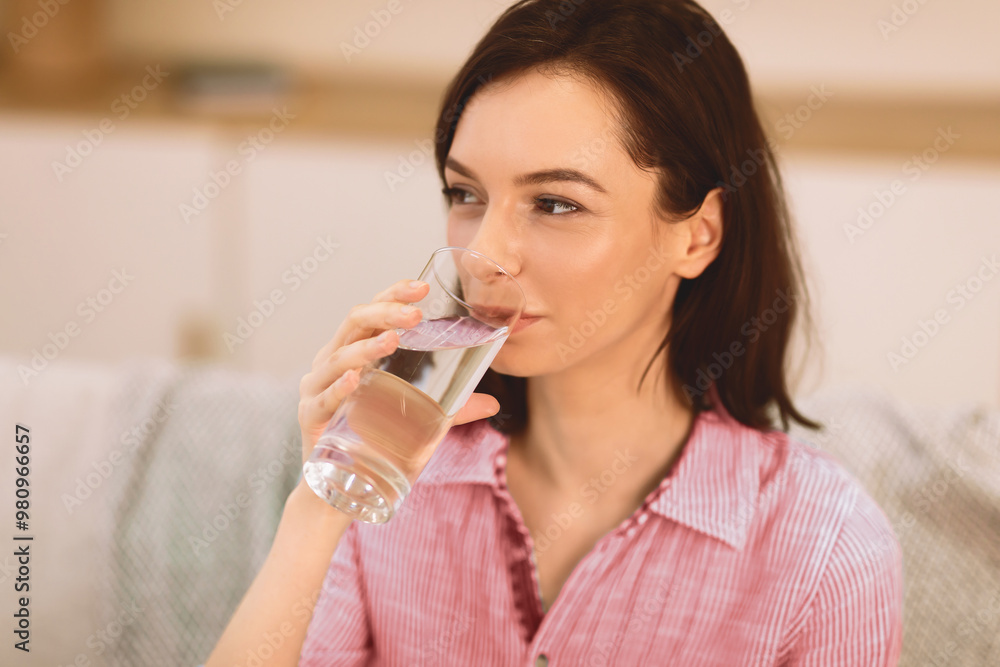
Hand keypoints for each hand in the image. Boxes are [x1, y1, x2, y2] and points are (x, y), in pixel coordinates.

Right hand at [296, 279, 501, 465]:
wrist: (339, 484)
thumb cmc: (373, 438)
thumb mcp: (416, 417)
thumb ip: (452, 409)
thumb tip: (494, 402)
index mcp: (355, 351)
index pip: (373, 312)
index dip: (394, 295)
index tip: (423, 287)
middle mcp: (332, 362)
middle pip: (354, 324)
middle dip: (385, 314)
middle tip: (415, 315)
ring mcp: (317, 388)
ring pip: (338, 358)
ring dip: (366, 347)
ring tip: (393, 340)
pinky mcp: (311, 418)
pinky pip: (323, 399)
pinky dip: (338, 388)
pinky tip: (354, 381)